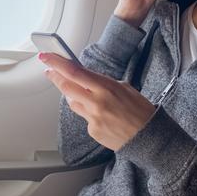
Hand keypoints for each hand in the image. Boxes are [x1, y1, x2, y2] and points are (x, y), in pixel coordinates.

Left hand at [40, 53, 155, 150]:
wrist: (150, 139)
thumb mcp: (125, 88)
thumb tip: (87, 78)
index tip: (46, 56)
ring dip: (71, 94)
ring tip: (79, 91)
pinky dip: (88, 112)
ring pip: (72, 102)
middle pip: (66, 86)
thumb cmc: (141, 112)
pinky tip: (101, 114)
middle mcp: (97, 102)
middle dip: (55, 76)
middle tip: (49, 70)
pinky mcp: (92, 130)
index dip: (57, 63)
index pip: (75, 71)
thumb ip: (104, 83)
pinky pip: (83, 117)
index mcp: (106, 87)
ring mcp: (93, 118)